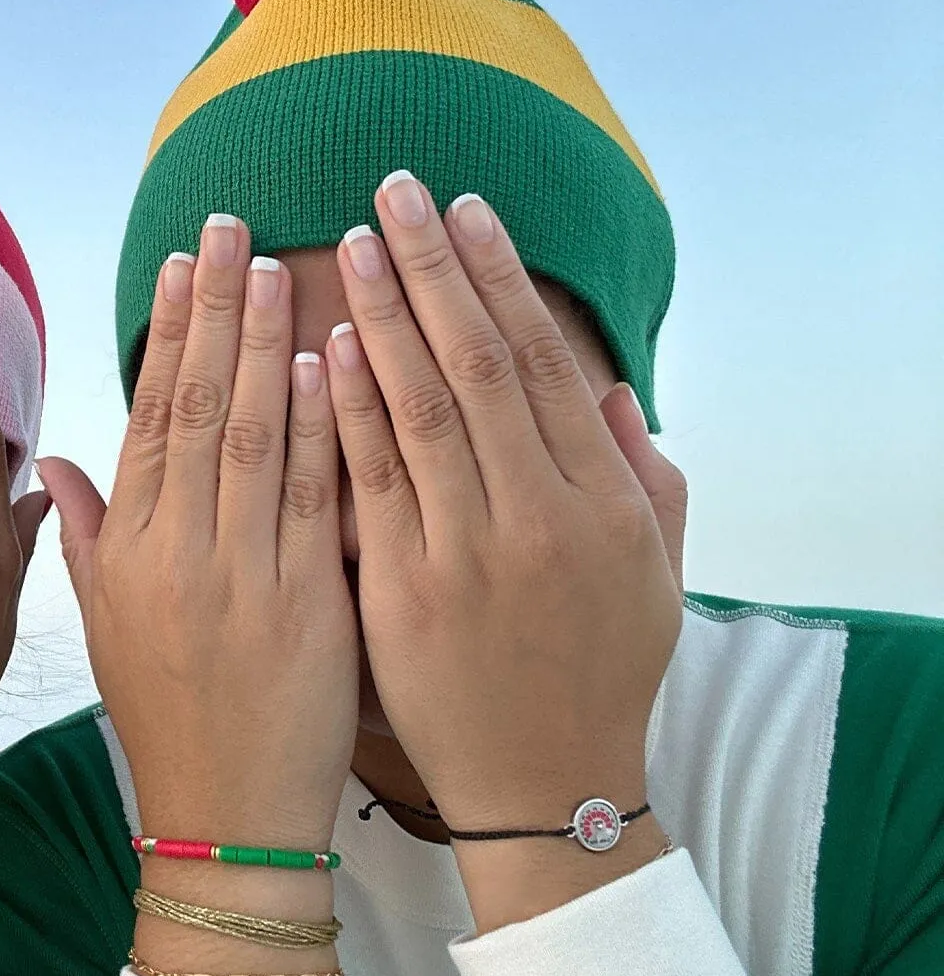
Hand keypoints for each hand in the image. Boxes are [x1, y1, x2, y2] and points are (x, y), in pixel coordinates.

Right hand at [41, 217, 357, 853]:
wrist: (223, 825)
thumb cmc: (166, 724)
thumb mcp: (104, 630)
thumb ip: (87, 537)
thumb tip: (54, 457)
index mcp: (129, 553)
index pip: (148, 417)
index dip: (166, 332)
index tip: (181, 260)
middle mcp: (179, 553)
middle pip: (199, 406)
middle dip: (214, 306)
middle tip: (231, 221)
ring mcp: (244, 577)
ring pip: (255, 436)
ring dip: (267, 341)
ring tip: (278, 261)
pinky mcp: (309, 605)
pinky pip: (316, 497)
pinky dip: (325, 424)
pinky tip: (330, 357)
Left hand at [326, 177, 682, 918]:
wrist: (544, 786)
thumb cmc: (601, 674)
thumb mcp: (656, 576)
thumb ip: (643, 477)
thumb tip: (614, 391)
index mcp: (602, 502)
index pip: (543, 363)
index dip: (500, 279)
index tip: (465, 211)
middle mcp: (537, 516)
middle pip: (478, 365)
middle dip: (433, 269)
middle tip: (394, 190)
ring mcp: (464, 554)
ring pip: (418, 411)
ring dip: (382, 319)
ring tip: (351, 242)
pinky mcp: (399, 593)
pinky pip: (366, 484)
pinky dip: (344, 411)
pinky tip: (320, 349)